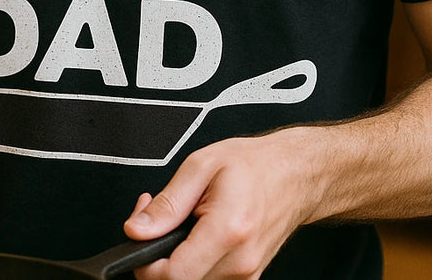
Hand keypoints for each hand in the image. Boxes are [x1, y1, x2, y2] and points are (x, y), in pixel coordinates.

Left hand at [123, 134, 316, 279]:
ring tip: (179, 223)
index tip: (140, 235)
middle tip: (155, 222)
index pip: (174, 275)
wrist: (294, 173)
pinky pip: (207, 279)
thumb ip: (167, 202)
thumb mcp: (201, 165)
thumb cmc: (254, 164)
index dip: (146, 261)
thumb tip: (137, 229)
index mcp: (228, 230)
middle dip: (156, 256)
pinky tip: (194, 235)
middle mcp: (240, 262)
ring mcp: (246, 275)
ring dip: (175, 259)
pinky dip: (193, 262)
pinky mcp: (246, 279)